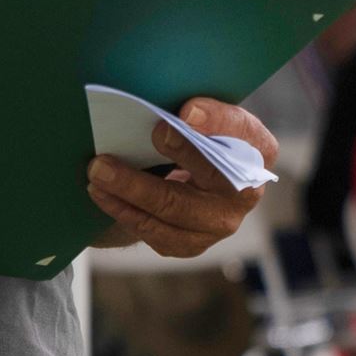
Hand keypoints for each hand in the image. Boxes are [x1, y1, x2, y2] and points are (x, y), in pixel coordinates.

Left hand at [87, 98, 276, 260]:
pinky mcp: (193, 242)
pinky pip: (157, 232)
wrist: (191, 177)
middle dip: (170, 155)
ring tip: (98, 172)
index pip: (242, 132)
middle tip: (119, 151)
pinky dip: (125, 211)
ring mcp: (221, 222)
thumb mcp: (201, 118)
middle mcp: (247, 190)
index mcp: (257, 149)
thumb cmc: (196, 137)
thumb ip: (192, 113)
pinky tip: (101, 193)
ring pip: (173, 209)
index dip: (216, 122)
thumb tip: (164, 113)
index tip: (185, 112)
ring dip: (130, 190)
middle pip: (205, 176)